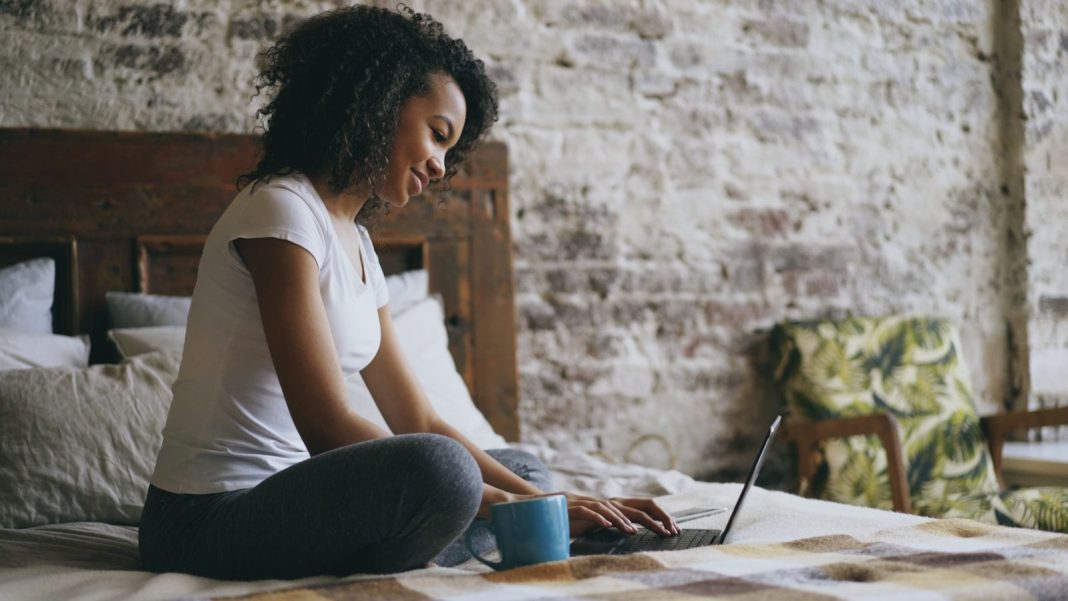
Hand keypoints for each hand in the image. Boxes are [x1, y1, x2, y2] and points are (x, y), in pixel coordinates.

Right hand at [562, 493, 678, 537]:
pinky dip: (598, 518)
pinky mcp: (575, 509)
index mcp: (616, 507)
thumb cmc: (578, 518)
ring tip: (633, 532)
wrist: (550, 508)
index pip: (643, 508)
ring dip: (623, 521)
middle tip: (667, 532)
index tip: (672, 531)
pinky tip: (606, 525)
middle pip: (635, 508)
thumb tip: (633, 530)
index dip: (659, 518)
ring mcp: (592, 504)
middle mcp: (608, 503)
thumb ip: (615, 523)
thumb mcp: (600, 522)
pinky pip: (589, 512)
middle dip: (654, 520)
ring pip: (612, 510)